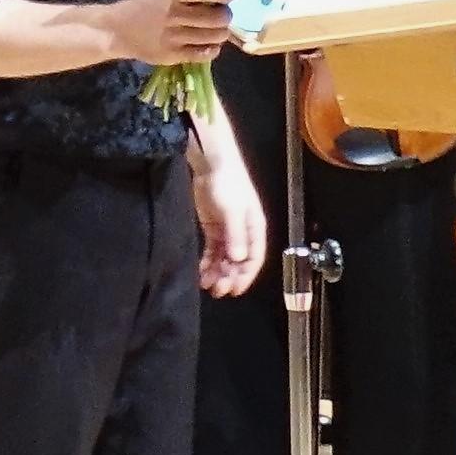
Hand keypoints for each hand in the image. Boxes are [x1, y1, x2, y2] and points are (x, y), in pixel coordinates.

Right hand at [102, 0, 234, 66]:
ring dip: (221, 33)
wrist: (113, 30)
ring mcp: (175, 36)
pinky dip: (212, 50)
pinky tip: (210, 45)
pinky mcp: (173, 55)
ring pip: (214, 36)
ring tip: (218, 31)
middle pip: (218, 17)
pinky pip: (203, 54)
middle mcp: (176, 14)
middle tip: (224, 16)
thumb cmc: (138, 6)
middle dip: (226, 16)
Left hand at [193, 150, 268, 296]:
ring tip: (206, 285)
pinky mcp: (212, 226)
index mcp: (254, 229)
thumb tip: (238, 259)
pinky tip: (200, 272)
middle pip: (238, 261)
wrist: (211, 163)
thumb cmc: (227, 184)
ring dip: (217, 272)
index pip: (254, 259)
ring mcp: (227, 230)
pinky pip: (212, 250)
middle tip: (216, 291)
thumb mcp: (232, 210)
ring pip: (224, 258)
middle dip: (229, 277)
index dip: (245, 276)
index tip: (234, 291)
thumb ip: (236, 235)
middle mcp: (243, 233)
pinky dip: (207, 262)